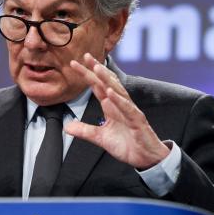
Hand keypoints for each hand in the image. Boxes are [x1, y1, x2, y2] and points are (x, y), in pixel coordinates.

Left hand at [65, 53, 169, 169]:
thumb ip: (85, 131)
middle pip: (106, 83)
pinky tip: (110, 92)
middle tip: (85, 56)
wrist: (146, 158)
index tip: (74, 64)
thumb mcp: (101, 138)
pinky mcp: (137, 121)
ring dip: (107, 79)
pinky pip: (127, 108)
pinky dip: (118, 100)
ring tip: (96, 68)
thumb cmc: (127, 145)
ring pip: (118, 90)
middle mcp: (120, 104)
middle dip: (96, 69)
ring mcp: (129, 111)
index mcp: (111, 106)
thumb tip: (67, 127)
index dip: (87, 75)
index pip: (97, 86)